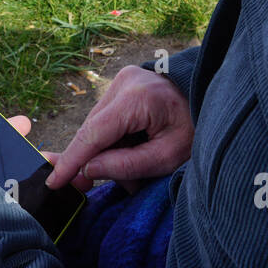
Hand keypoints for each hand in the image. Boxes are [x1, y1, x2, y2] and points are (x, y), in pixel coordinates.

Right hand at [43, 65, 193, 195]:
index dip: (72, 160)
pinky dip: (114, 140)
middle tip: (108, 186)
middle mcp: (123, 82)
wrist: (213, 95)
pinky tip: (132, 150)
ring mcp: (121, 80)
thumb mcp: (168, 156)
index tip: (53, 182)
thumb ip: (127, 165)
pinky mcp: (122, 84)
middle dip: (98, 162)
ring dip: (108, 152)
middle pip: (93, 131)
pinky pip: (106, 119)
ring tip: (135, 171)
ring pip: (98, 127)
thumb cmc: (196, 127)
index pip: (94, 133)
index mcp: (137, 98)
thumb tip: (89, 171)